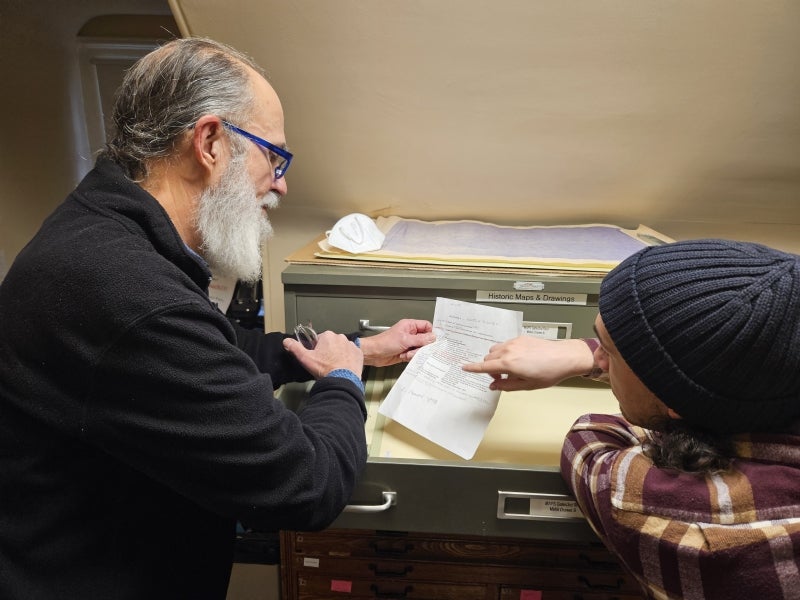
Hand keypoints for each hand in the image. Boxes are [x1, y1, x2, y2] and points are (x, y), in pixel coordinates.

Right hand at [283, 331, 363, 378]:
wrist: (342, 380)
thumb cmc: (325, 369)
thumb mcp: (306, 358)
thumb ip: (295, 348)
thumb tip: (286, 341)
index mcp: (327, 336)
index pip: (319, 340)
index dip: (316, 350)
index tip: (317, 358)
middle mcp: (340, 337)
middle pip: (331, 343)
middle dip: (328, 351)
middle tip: (325, 364)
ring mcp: (351, 345)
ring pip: (341, 348)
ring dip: (338, 354)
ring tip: (335, 366)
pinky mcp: (358, 353)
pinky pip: (351, 354)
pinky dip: (348, 359)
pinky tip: (343, 367)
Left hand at [359, 319, 435, 366]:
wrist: (373, 354)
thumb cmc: (384, 343)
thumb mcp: (405, 340)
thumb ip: (421, 339)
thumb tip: (433, 337)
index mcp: (410, 326)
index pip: (426, 326)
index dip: (430, 333)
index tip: (430, 341)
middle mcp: (410, 334)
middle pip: (425, 339)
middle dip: (422, 346)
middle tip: (416, 349)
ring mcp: (408, 343)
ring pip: (421, 348)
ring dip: (415, 353)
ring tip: (407, 354)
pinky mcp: (406, 352)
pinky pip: (415, 355)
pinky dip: (411, 357)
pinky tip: (403, 357)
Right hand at [462, 337, 593, 391]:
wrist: (565, 357)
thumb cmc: (549, 372)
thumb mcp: (527, 385)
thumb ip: (506, 386)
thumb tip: (493, 386)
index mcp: (508, 364)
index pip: (484, 367)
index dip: (473, 368)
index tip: (464, 368)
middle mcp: (508, 350)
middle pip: (488, 358)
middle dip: (490, 368)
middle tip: (501, 378)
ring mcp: (514, 342)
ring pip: (495, 350)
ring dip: (497, 359)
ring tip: (510, 368)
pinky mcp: (521, 338)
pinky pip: (505, 344)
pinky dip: (506, 352)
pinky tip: (519, 359)